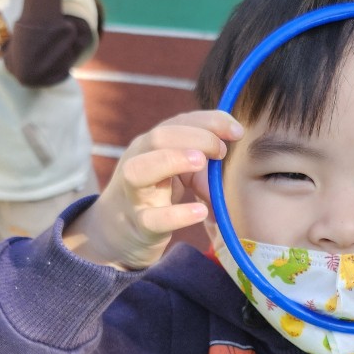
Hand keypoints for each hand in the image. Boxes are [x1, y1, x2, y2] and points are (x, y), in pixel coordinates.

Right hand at [62, 112, 243, 269]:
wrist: (116, 232)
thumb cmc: (154, 195)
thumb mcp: (177, 172)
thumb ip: (202, 164)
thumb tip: (230, 164)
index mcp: (150, 146)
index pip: (178, 122)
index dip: (210, 121)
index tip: (237, 131)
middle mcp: (138, 161)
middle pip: (159, 137)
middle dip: (195, 137)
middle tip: (222, 151)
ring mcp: (134, 193)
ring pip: (140, 170)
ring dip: (172, 160)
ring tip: (201, 162)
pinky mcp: (139, 225)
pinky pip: (153, 219)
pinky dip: (177, 215)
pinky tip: (200, 211)